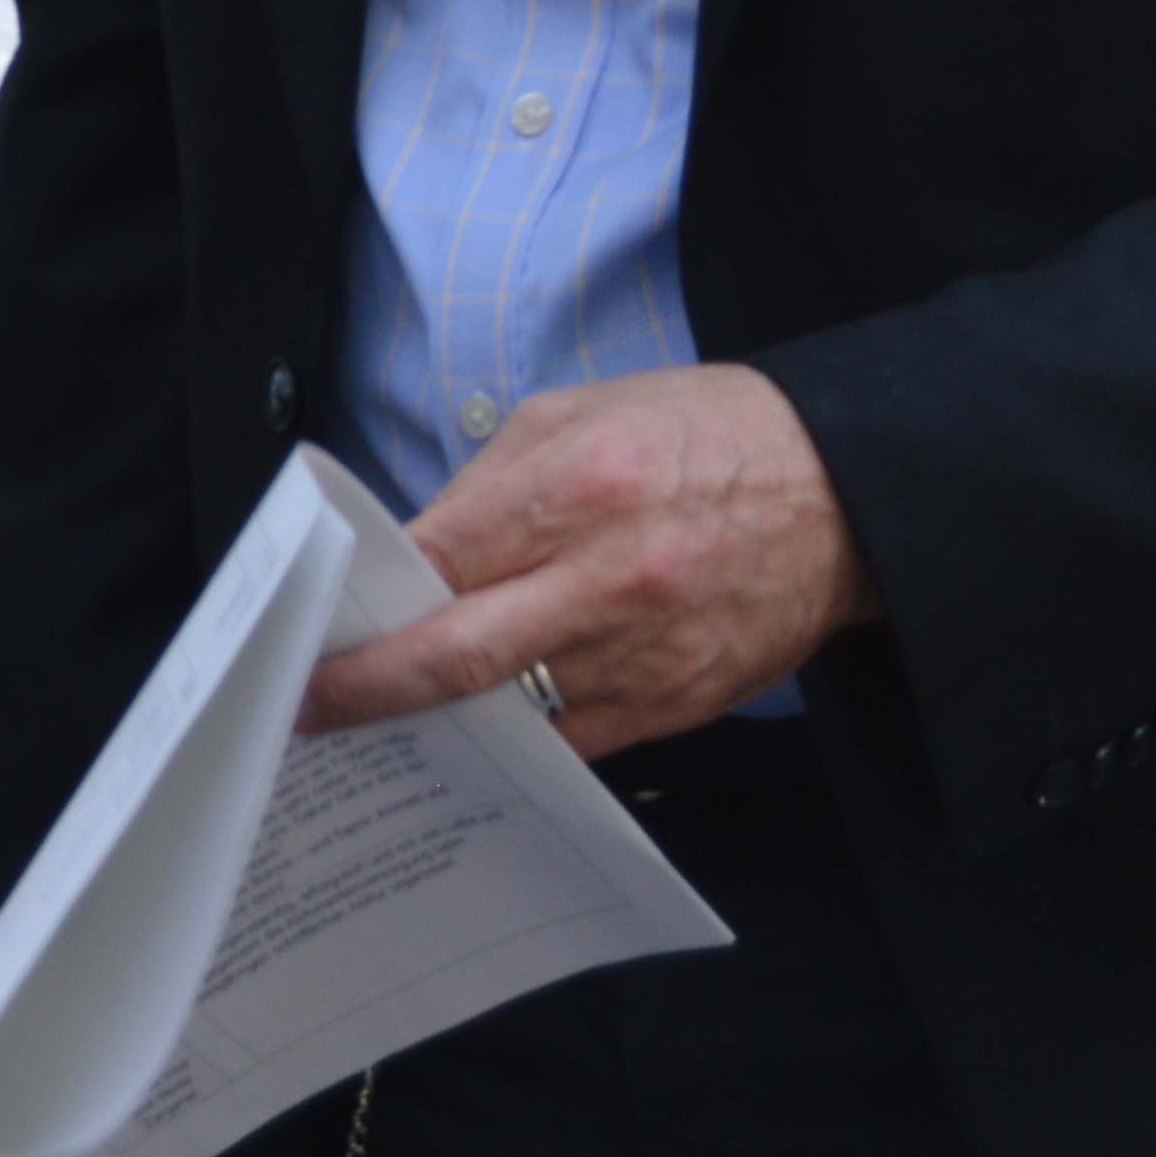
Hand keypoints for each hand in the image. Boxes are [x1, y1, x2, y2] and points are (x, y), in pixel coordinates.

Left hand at [300, 360, 872, 750]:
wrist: (845, 491)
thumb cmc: (707, 438)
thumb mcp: (584, 414)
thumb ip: (489, 486)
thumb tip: (411, 552)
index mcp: (578, 487)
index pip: (434, 563)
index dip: (361, 603)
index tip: (313, 628)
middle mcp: (609, 578)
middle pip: (454, 657)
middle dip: (367, 689)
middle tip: (311, 710)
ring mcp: (646, 653)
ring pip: (509, 712)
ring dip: (437, 722)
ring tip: (382, 724)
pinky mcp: (678, 704)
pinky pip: (571, 742)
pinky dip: (516, 741)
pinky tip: (477, 733)